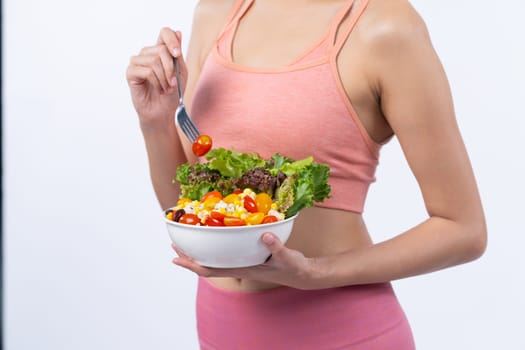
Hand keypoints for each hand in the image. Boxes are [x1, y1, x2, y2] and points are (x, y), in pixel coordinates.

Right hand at [126, 27, 187, 127]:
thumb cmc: (172, 93)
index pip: (165, 32)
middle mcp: (147, 54)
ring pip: (154, 60)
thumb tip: (178, 32)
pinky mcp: (131, 72)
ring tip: (166, 88)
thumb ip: (178, 54)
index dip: (172, 40)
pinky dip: (156, 82)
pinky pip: (146, 71)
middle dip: (171, 68)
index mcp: (160, 51)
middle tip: (173, 83)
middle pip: (161, 49)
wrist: (163, 112)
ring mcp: (137, 62)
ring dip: (164, 77)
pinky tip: (158, 89)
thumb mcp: (180, 73)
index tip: (177, 54)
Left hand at [172, 232, 318, 289]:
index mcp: (243, 269)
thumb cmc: (294, 268)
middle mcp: (239, 266)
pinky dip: (218, 243)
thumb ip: (276, 247)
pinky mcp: (249, 255)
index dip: (192, 265)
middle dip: (190, 256)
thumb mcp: (286, 257)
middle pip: (208, 264)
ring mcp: (244, 262)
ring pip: (216, 258)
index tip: (176, 257)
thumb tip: (266, 234)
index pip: (211, 270)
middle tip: (175, 243)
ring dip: (202, 250)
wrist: (303, 273)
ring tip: (190, 238)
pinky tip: (217, 234)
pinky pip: (228, 251)